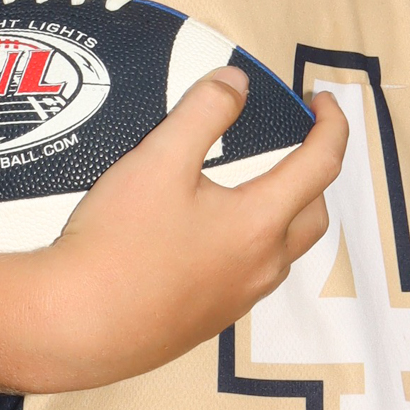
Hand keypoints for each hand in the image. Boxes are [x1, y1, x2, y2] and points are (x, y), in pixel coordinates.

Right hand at [15, 69, 346, 389]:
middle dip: (314, 175)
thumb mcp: (159, 159)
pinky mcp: (209, 322)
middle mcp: (261, 267)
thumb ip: (204, 111)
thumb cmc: (118, 242)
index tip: (322, 100)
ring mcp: (237, 301)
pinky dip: (250, 244)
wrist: (76, 326)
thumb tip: (237, 82)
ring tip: (252, 186)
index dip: (332, 126)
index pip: (321, 166)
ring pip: (282, 251)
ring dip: (283, 214)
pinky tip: (210, 234)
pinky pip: (249, 276)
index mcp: (260, 224)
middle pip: (313, 215)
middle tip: (294, 144)